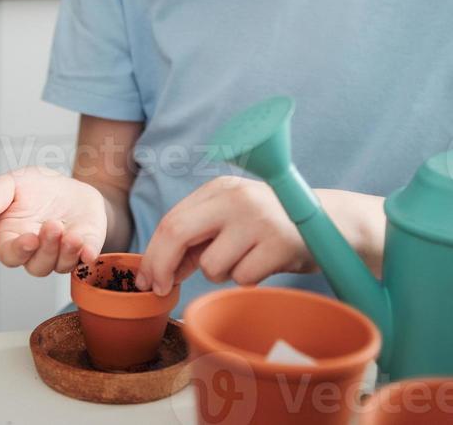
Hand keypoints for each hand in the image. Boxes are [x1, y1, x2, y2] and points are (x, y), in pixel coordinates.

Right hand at [0, 166, 107, 276]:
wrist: (70, 186)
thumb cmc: (35, 189)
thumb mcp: (11, 185)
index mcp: (12, 240)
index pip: (11, 255)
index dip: (19, 251)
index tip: (29, 239)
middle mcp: (36, 253)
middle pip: (37, 265)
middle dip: (46, 248)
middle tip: (53, 225)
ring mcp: (61, 254)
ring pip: (61, 265)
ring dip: (66, 252)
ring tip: (72, 235)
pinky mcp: (85, 249)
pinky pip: (86, 261)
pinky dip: (87, 257)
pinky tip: (88, 250)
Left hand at [135, 175, 319, 294]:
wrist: (332, 221)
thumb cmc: (273, 225)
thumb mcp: (233, 219)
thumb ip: (199, 239)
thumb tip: (161, 272)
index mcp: (220, 188)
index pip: (171, 219)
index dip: (153, 253)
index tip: (147, 279)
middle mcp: (235, 197)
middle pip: (178, 232)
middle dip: (162, 266)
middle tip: (160, 290)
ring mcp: (257, 218)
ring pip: (213, 265)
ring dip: (222, 274)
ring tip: (247, 260)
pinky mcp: (278, 243)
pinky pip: (243, 278)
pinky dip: (249, 280)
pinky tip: (266, 263)